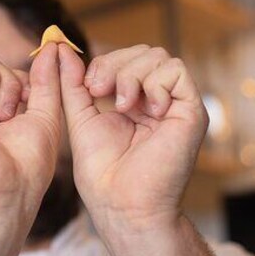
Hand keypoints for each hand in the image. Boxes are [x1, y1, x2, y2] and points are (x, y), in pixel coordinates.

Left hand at [58, 44, 207, 232]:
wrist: (123, 204)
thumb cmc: (103, 173)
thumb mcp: (80, 119)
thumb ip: (73, 85)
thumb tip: (62, 51)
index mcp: (133, 101)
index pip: (124, 58)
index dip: (105, 62)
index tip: (89, 86)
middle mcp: (156, 100)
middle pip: (143, 52)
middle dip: (115, 64)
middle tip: (100, 90)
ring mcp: (175, 105)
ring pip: (159, 57)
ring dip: (132, 75)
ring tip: (123, 106)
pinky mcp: (192, 111)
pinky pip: (177, 71)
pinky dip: (155, 84)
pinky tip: (146, 110)